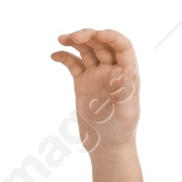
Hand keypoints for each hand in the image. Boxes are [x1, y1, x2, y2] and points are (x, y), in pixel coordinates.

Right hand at [51, 28, 142, 181]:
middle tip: (73, 37)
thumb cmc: (121, 131)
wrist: (106, 147)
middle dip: (87, 36)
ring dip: (74, 41)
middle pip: (100, 43)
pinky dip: (63, 56)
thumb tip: (127, 71)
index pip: (122, 46)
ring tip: (61, 39)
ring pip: (86, 50)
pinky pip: (72, 63)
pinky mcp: (82, 82)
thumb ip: (127, 91)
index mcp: (127, 74)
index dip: (111, 36)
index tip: (97, 34)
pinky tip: (54, 56)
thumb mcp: (127, 112)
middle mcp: (112, 70)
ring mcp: (96, 75)